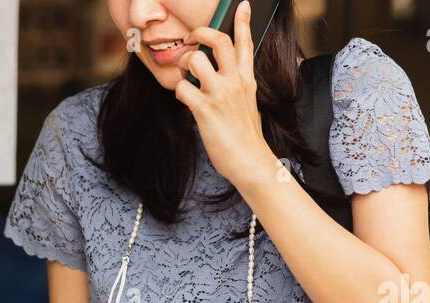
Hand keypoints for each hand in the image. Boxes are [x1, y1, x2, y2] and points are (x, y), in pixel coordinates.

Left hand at [175, 3, 273, 187]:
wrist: (250, 161)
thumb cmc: (247, 137)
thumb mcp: (249, 103)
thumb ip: (238, 86)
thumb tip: (224, 77)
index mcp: (247, 79)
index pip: (245, 43)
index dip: (243, 21)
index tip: (242, 5)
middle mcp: (235, 82)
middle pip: (218, 41)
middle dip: (201, 33)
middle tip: (193, 38)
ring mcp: (220, 94)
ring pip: (195, 60)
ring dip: (184, 65)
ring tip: (186, 77)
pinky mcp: (205, 109)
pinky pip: (183, 89)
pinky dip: (179, 93)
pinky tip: (187, 102)